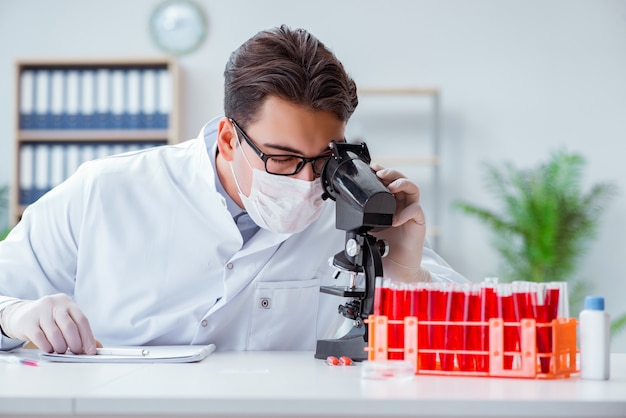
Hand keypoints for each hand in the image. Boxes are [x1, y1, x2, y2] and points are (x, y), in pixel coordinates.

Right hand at [0, 294, 96, 353]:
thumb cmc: (47, 319)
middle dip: (75, 343)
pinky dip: (47, 347)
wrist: (20, 314)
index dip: (88, 337)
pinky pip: (40, 338)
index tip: (91, 351)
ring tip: (61, 350)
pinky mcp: (27, 321)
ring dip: (61, 347)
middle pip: (69, 327)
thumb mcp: (62, 318)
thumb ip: (76, 329)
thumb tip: (92, 347)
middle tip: (75, 352)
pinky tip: (49, 349)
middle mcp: (54, 304)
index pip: (82, 320)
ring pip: (55, 334)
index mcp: (66, 302)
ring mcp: (40, 311)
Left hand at [370, 163, 430, 282]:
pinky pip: (416, 211)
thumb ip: (361, 219)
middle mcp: (401, 205)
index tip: (371, 167)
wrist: (395, 269)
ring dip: (401, 183)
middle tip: (379, 173)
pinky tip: (395, 219)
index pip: (388, 182)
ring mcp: (411, 213)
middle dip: (391, 173)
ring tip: (391, 187)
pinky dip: (406, 212)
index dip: (381, 172)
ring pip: (412, 189)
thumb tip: (345, 210)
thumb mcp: (367, 230)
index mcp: (390, 204)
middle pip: (401, 180)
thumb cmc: (383, 250)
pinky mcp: (418, 223)